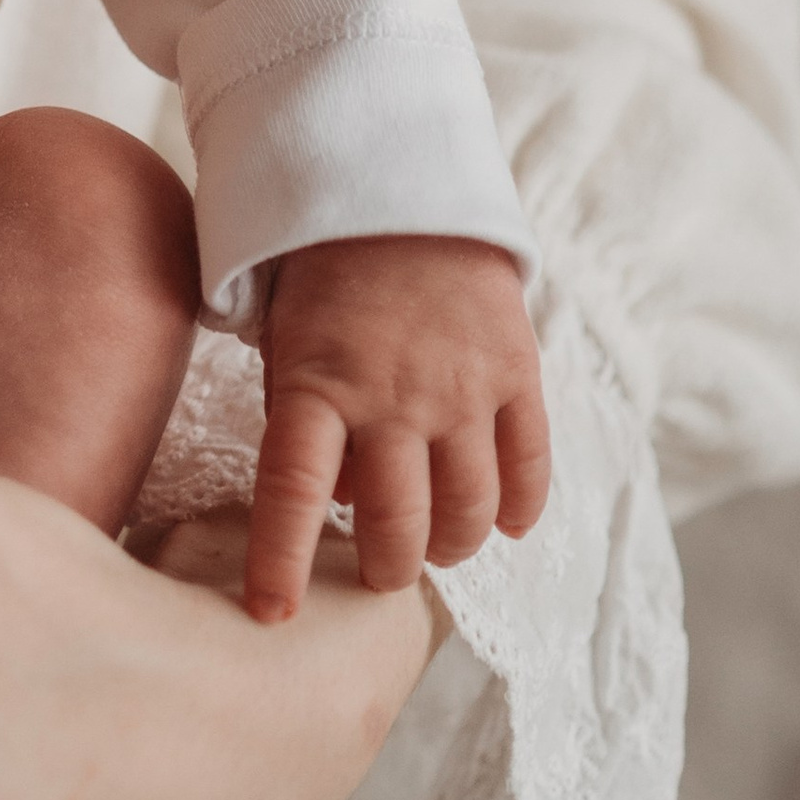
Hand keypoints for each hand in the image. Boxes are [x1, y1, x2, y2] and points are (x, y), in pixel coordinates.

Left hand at [247, 234, 550, 624]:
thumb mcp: (282, 334)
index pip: (293, 492)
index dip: (281, 561)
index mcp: (316, 381)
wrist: (402, 185)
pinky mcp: (516, 372)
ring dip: (450, 546)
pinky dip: (518, 510)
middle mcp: (391, 396)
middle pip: (396, 523)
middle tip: (377, 568)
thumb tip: (330, 501)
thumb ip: (300, 414)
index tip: (271, 614)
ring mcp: (461, 388)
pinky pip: (528, 467)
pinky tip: (501, 522)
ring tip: (435, 543)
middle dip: (384, 566)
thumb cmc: (323, 271)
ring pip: (469, 512)